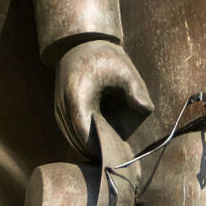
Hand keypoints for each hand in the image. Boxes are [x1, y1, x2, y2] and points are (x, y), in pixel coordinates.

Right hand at [54, 39, 153, 157]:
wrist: (82, 45)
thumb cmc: (105, 58)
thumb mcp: (125, 70)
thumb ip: (136, 89)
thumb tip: (146, 108)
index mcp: (77, 97)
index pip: (84, 133)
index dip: (98, 148)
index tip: (115, 156)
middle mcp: (63, 107)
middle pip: (77, 141)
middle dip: (97, 151)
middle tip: (118, 159)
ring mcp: (59, 111)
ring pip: (73, 139)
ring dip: (90, 146)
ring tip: (112, 152)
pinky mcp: (61, 112)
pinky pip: (72, 133)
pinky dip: (86, 138)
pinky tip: (104, 140)